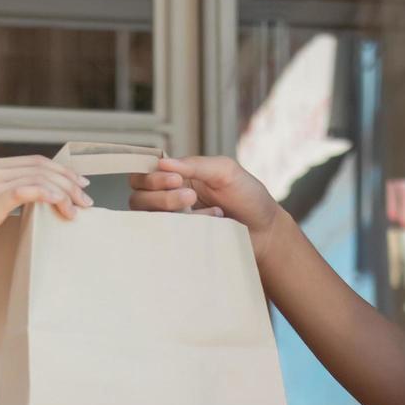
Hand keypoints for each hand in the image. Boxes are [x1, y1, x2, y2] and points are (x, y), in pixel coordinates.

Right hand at [0, 156, 91, 264]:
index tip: (78, 183)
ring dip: (64, 192)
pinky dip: (49, 195)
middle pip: (42, 167)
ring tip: (77, 209)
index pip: (36, 161)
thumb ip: (5, 197)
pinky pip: (27, 190)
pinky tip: (61, 205)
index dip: (61, 171)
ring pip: (39, 177)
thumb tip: (33, 203)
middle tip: (86, 198)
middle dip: (69, 182)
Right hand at [128, 157, 281, 259]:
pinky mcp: (179, 242)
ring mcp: (172, 223)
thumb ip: (195, 165)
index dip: (151, 177)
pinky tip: (211, 223)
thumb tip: (162, 162)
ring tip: (205, 210)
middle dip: (161, 196)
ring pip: (147, 218)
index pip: (143, 174)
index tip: (175, 179)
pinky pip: (165, 237)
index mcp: (176, 177)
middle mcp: (168, 199)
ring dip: (171, 212)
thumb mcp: (226, 171)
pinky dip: (186, 228)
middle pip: (138, 198)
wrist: (266, 231)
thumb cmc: (248, 197)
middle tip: (190, 197)